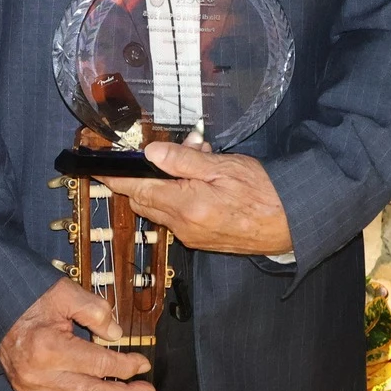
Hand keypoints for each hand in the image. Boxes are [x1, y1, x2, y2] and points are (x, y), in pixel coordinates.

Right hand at [0, 276, 155, 390]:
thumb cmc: (28, 297)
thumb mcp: (64, 292)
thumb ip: (95, 311)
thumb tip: (116, 334)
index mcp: (50, 347)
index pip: (100, 365)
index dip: (127, 366)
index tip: (143, 363)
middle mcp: (40, 375)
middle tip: (146, 390)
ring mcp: (32, 390)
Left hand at [100, 141, 292, 256]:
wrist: (292, 224)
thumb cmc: (264, 192)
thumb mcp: (224, 167)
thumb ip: (184, 161)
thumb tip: (150, 151)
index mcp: (186, 205)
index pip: (136, 189)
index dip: (115, 177)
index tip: (98, 166)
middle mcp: (183, 226)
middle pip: (143, 199)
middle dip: (147, 173)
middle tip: (179, 150)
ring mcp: (191, 236)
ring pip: (159, 207)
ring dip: (165, 183)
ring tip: (198, 159)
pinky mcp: (201, 240)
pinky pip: (175, 217)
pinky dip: (178, 197)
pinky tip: (203, 181)